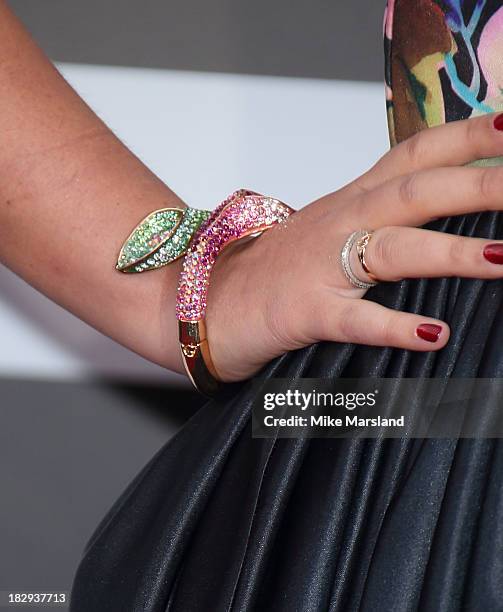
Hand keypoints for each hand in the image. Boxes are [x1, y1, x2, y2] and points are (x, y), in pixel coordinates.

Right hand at [206, 113, 502, 381]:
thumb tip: (431, 217)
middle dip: (477, 184)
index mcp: (348, 201)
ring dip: (450, 252)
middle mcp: (338, 223)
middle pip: (414, 192)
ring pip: (391, 250)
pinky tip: (434, 335)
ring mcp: (318, 267)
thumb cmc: (267, 271)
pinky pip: (353, 319)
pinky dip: (393, 326)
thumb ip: (372, 217)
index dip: (463, 138)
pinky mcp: (301, 312)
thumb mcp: (325, 231)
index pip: (412, 155)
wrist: (198, 301)